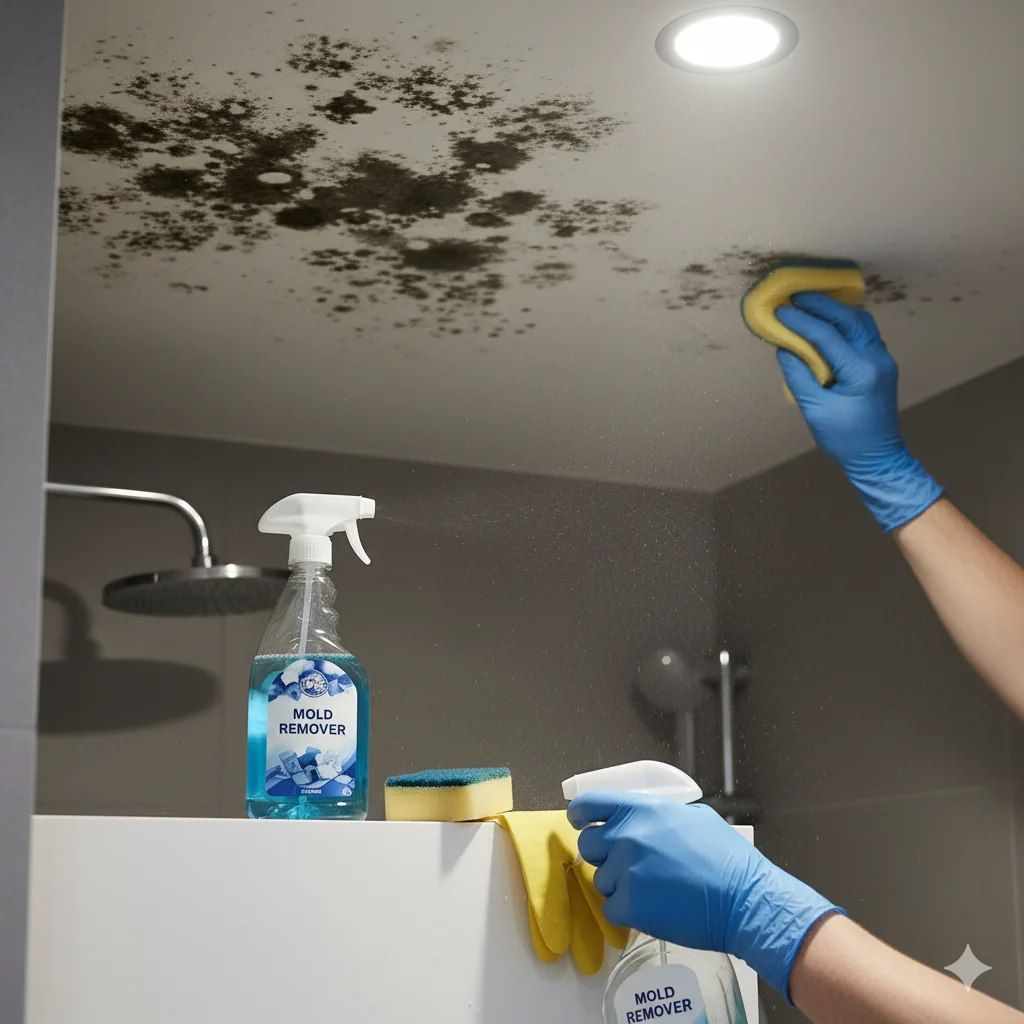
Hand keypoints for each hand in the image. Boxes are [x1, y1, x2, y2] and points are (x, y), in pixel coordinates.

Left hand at [568, 791, 841, 1000]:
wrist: (745, 900)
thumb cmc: (727, 859)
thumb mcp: (694, 817)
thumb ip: (659, 815)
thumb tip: (645, 818)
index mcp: (642, 810)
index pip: (589, 804)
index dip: (580, 814)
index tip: (580, 821)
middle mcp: (628, 837)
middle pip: (588, 845)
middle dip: (603, 854)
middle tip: (627, 863)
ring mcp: (627, 871)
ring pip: (601, 879)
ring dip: (619, 885)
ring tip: (651, 888)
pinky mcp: (631, 905)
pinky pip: (611, 908)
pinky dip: (626, 911)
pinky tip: (651, 907)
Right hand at [775, 293, 942, 531]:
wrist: (878, 458)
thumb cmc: (846, 440)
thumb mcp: (815, 410)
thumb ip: (799, 376)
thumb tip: (785, 348)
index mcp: (860, 371)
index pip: (827, 335)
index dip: (801, 321)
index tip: (780, 311)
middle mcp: (876, 358)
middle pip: (849, 318)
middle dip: (821, 305)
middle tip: (795, 297)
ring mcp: (883, 359)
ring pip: (860, 321)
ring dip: (835, 310)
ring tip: (810, 305)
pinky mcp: (881, 363)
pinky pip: (863, 333)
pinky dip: (844, 322)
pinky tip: (827, 323)